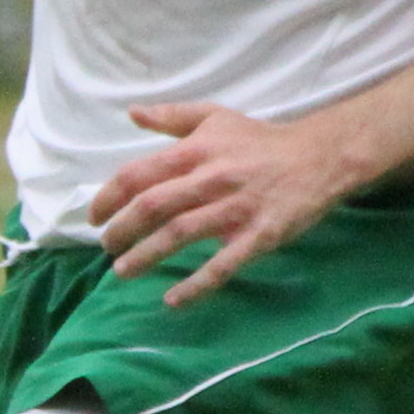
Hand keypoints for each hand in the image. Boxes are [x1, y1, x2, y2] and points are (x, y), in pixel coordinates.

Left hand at [95, 101, 363, 305]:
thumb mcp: (215, 118)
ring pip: (180, 234)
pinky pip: (223, 265)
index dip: (109, 197)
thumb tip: (132, 113)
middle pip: (152, 206)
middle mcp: (210, 179)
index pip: (138, 174)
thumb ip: (172, 117)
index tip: (95, 217)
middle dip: (121, 230)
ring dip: (146, 256)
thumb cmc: (260, 140)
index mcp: (195, 151)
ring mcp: (235, 209)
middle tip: (106, 248)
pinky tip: (172, 300)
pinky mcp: (258, 236)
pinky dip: (196, 284)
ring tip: (122, 271)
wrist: (318, 158)